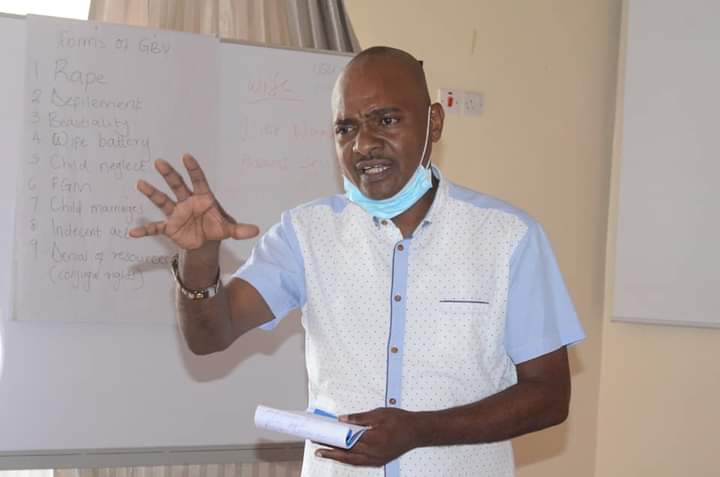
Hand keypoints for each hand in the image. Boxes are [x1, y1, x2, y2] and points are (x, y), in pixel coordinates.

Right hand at [129, 154, 258, 248]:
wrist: (206, 242)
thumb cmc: (217, 228)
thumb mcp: (230, 230)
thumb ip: (241, 230)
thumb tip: (256, 230)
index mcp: (203, 198)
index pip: (198, 180)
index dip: (193, 168)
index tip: (186, 156)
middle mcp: (187, 202)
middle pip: (177, 185)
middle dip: (169, 174)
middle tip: (160, 162)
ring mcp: (177, 213)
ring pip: (163, 200)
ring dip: (152, 193)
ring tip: (141, 183)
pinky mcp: (170, 227)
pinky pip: (155, 227)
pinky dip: (145, 230)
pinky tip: (133, 233)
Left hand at [315, 407, 421, 466]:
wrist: (417, 431)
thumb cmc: (400, 420)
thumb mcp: (379, 414)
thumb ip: (359, 418)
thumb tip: (342, 419)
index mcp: (372, 440)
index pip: (346, 442)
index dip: (332, 441)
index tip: (320, 438)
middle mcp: (373, 453)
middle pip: (347, 454)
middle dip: (331, 452)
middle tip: (317, 449)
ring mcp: (377, 459)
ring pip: (353, 461)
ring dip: (339, 458)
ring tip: (326, 453)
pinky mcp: (380, 461)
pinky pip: (361, 463)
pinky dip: (350, 460)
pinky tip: (344, 456)